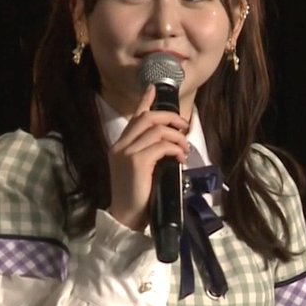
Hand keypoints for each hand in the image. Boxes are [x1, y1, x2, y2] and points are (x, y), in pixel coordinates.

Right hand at [106, 85, 189, 230]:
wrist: (126, 217)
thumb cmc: (137, 196)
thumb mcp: (140, 169)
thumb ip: (147, 152)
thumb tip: (169, 141)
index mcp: (120, 146)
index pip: (134, 118)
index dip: (145, 101)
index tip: (154, 89)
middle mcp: (121, 145)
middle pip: (148, 118)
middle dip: (170, 117)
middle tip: (184, 125)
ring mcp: (127, 153)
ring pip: (157, 131)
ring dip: (177, 137)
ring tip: (185, 148)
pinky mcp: (137, 162)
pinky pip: (161, 146)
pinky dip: (175, 150)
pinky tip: (180, 159)